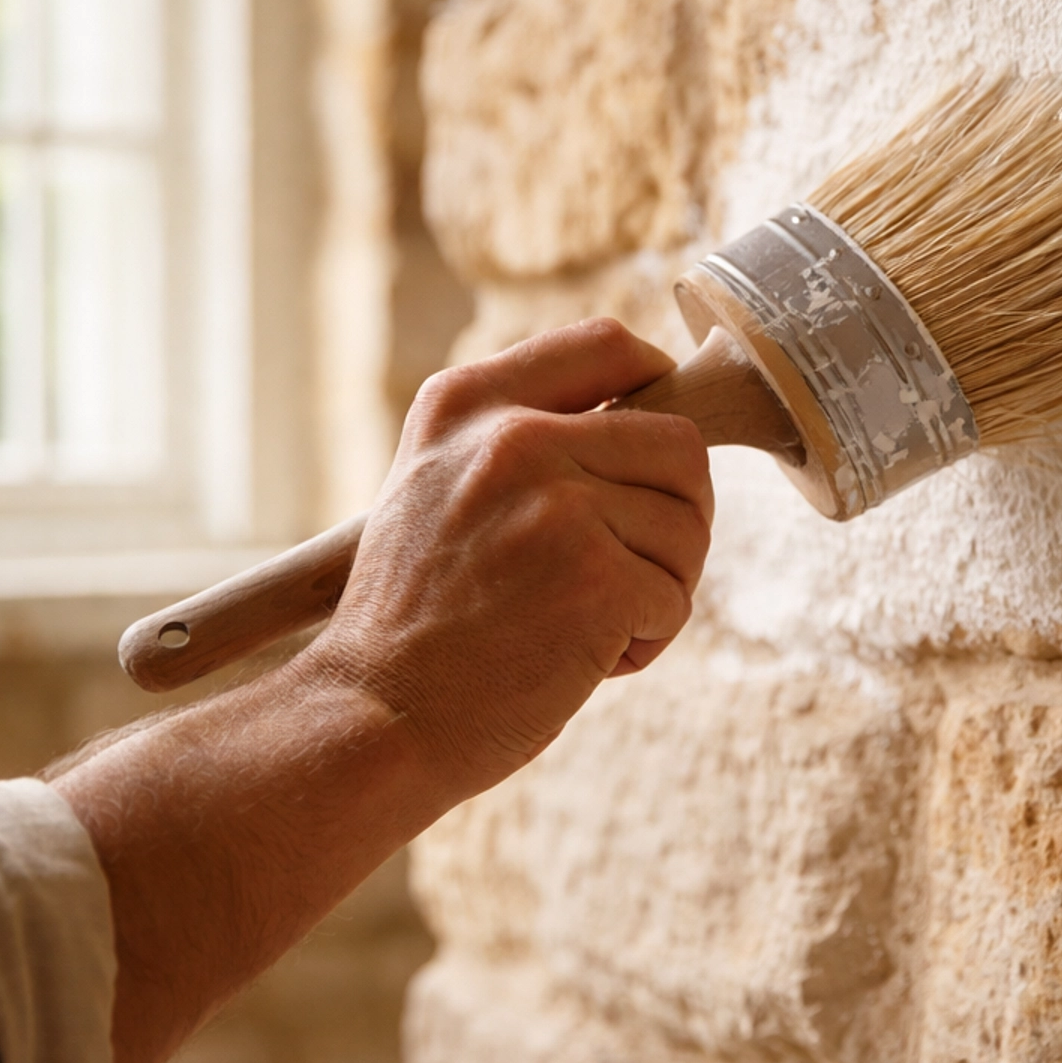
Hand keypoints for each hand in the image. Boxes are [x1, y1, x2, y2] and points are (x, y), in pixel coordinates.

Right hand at [304, 315, 713, 807]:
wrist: (373, 717)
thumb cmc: (412, 621)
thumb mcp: (432, 485)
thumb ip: (515, 438)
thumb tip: (644, 411)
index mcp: (467, 404)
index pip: (605, 345)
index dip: (656, 384)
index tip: (653, 443)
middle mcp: (513, 438)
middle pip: (677, 442)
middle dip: (677, 513)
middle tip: (631, 569)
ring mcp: (557, 505)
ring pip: (688, 526)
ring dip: (659, 587)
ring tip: (587, 625)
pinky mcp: (595, 578)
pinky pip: (676, 598)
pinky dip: (648, 640)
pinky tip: (587, 661)